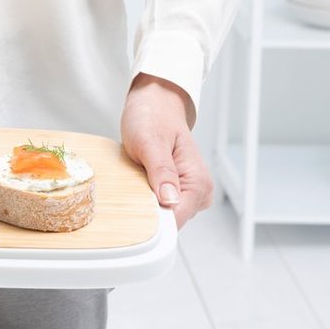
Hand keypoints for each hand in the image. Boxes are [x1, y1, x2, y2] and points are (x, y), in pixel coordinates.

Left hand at [120, 74, 213, 228]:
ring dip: (144, 205)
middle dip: (147, 212)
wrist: (154, 105)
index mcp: (198, 181)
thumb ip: (162, 171)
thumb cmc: (153, 118)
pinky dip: (144, 200)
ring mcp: (187, 194)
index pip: (177, 218)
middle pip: (169, 222)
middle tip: (131, 187)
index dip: (153, 220)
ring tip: (135, 180)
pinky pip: (158, 208)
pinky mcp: (175, 193)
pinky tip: (137, 184)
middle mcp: (198, 192)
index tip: (132, 213)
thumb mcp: (151, 142)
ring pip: (162, 218)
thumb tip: (170, 200)